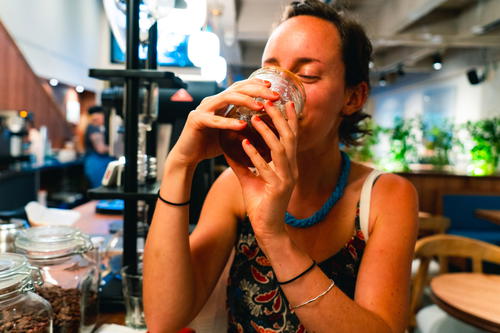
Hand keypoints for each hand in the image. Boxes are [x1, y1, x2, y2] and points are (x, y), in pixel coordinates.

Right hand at [169, 79, 278, 165]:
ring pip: (226, 98)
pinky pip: (215, 120)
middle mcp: (212, 101)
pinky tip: (242, 125)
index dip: (256, 84)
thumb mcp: (230, 132)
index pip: (240, 86)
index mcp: (220, 101)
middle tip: (274, 95)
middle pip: (236, 88)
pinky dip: (229, 122)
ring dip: (245, 101)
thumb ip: (243, 125)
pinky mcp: (196, 120)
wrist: (188, 156)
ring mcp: (203, 109)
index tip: (272, 86)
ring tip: (260, 106)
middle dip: (257, 90)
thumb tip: (266, 126)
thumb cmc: (209, 144)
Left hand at [227, 101, 298, 242]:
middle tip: (268, 103)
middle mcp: (291, 169)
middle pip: (289, 138)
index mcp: (288, 165)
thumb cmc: (261, 204)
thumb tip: (230, 147)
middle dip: (279, 119)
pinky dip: (255, 155)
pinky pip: (266, 169)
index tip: (287, 102)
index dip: (290, 120)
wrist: (267, 229)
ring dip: (267, 133)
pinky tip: (245, 144)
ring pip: (280, 150)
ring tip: (254, 119)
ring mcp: (286, 179)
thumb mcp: (250, 178)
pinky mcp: (277, 189)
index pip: (291, 138)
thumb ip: (242, 163)